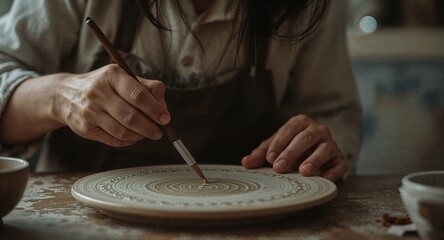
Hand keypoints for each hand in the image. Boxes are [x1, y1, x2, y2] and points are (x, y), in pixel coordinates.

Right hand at [54, 64, 169, 146]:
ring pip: (122, 130)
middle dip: (150, 126)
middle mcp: (98, 91)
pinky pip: (113, 140)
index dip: (155, 109)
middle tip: (160, 131)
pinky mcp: (85, 128)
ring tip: (148, 134)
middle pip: (131, 116)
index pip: (137, 94)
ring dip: (140, 135)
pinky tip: (134, 137)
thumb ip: (147, 88)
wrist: (65, 95)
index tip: (166, 118)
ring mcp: (89, 111)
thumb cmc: (103, 86)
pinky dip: (128, 141)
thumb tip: (163, 107)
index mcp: (111, 75)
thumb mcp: (123, 78)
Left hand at [241, 114, 346, 181]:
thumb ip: (261, 154)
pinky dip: (334, 171)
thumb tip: (245, 163)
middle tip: (279, 167)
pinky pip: (339, 164)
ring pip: (324, 148)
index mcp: (301, 122)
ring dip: (314, 160)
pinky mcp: (339, 158)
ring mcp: (330, 143)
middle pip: (304, 138)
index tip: (269, 159)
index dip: (278, 144)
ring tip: (303, 171)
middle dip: (291, 153)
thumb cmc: (293, 147)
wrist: (316, 152)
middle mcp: (318, 130)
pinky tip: (325, 178)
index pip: (288, 130)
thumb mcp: (276, 148)